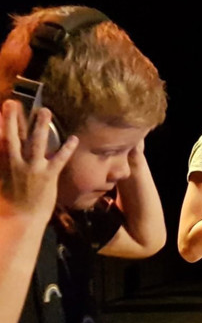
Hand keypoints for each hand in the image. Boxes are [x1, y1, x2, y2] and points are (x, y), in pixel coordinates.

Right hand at [0, 100, 77, 217]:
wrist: (20, 220)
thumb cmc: (10, 202)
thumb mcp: (1, 181)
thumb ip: (2, 165)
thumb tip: (4, 152)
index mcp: (2, 165)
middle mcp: (15, 164)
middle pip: (12, 137)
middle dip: (11, 119)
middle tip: (12, 102)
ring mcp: (32, 169)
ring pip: (36, 142)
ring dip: (40, 126)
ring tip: (45, 111)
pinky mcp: (48, 176)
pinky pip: (59, 159)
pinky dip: (67, 148)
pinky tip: (74, 138)